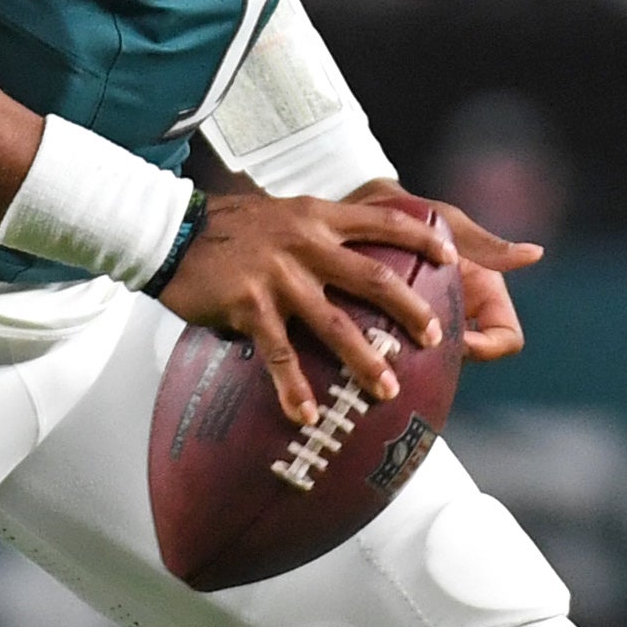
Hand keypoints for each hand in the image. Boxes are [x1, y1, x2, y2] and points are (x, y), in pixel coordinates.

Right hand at [156, 191, 452, 425]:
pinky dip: (294, 387)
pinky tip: (306, 414)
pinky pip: (280, 353)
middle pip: (373, 277)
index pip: (384, 221)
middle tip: (436, 338)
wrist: (172, 230)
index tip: (454, 257)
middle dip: (410, 310)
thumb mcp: (282, 213)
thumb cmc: (230, 226)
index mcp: (318, 217)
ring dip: (364, 359)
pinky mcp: (250, 305)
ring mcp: (279, 275)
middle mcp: (305, 243)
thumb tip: (352, 252)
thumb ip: (318, 229)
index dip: (423, 239)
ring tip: (387, 389)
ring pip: (335, 323)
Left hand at [348, 181, 541, 361]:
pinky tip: (380, 349)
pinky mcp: (407, 328)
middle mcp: (466, 314)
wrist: (371, 214)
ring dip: (424, 360)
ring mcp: (436, 323)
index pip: (506, 338)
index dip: (489, 347)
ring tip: (396, 349)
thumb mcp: (452, 229)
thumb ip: (488, 247)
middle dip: (450, 356)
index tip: (458, 339)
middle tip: (419, 345)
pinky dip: (401, 354)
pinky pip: (412, 353)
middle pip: (472, 356)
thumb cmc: (419, 216)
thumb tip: (537, 252)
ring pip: (441, 361)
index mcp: (487, 295)